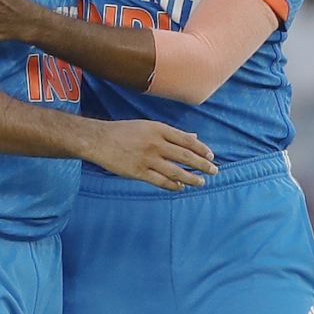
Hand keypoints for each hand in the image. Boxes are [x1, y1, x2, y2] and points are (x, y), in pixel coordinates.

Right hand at [87, 120, 217, 191]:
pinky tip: (180, 187)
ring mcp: (147, 159)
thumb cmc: (124, 131)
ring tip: (201, 182)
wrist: (99, 140)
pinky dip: (173, 185)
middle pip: (185, 156)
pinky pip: (161, 181)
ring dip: (191, 178)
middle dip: (202, 165)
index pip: (186, 140)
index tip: (211, 156)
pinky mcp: (139, 172)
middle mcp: (155, 143)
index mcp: (158, 129)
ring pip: (176, 171)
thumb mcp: (148, 126)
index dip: (201, 149)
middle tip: (214, 171)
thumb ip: (171, 133)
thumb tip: (194, 136)